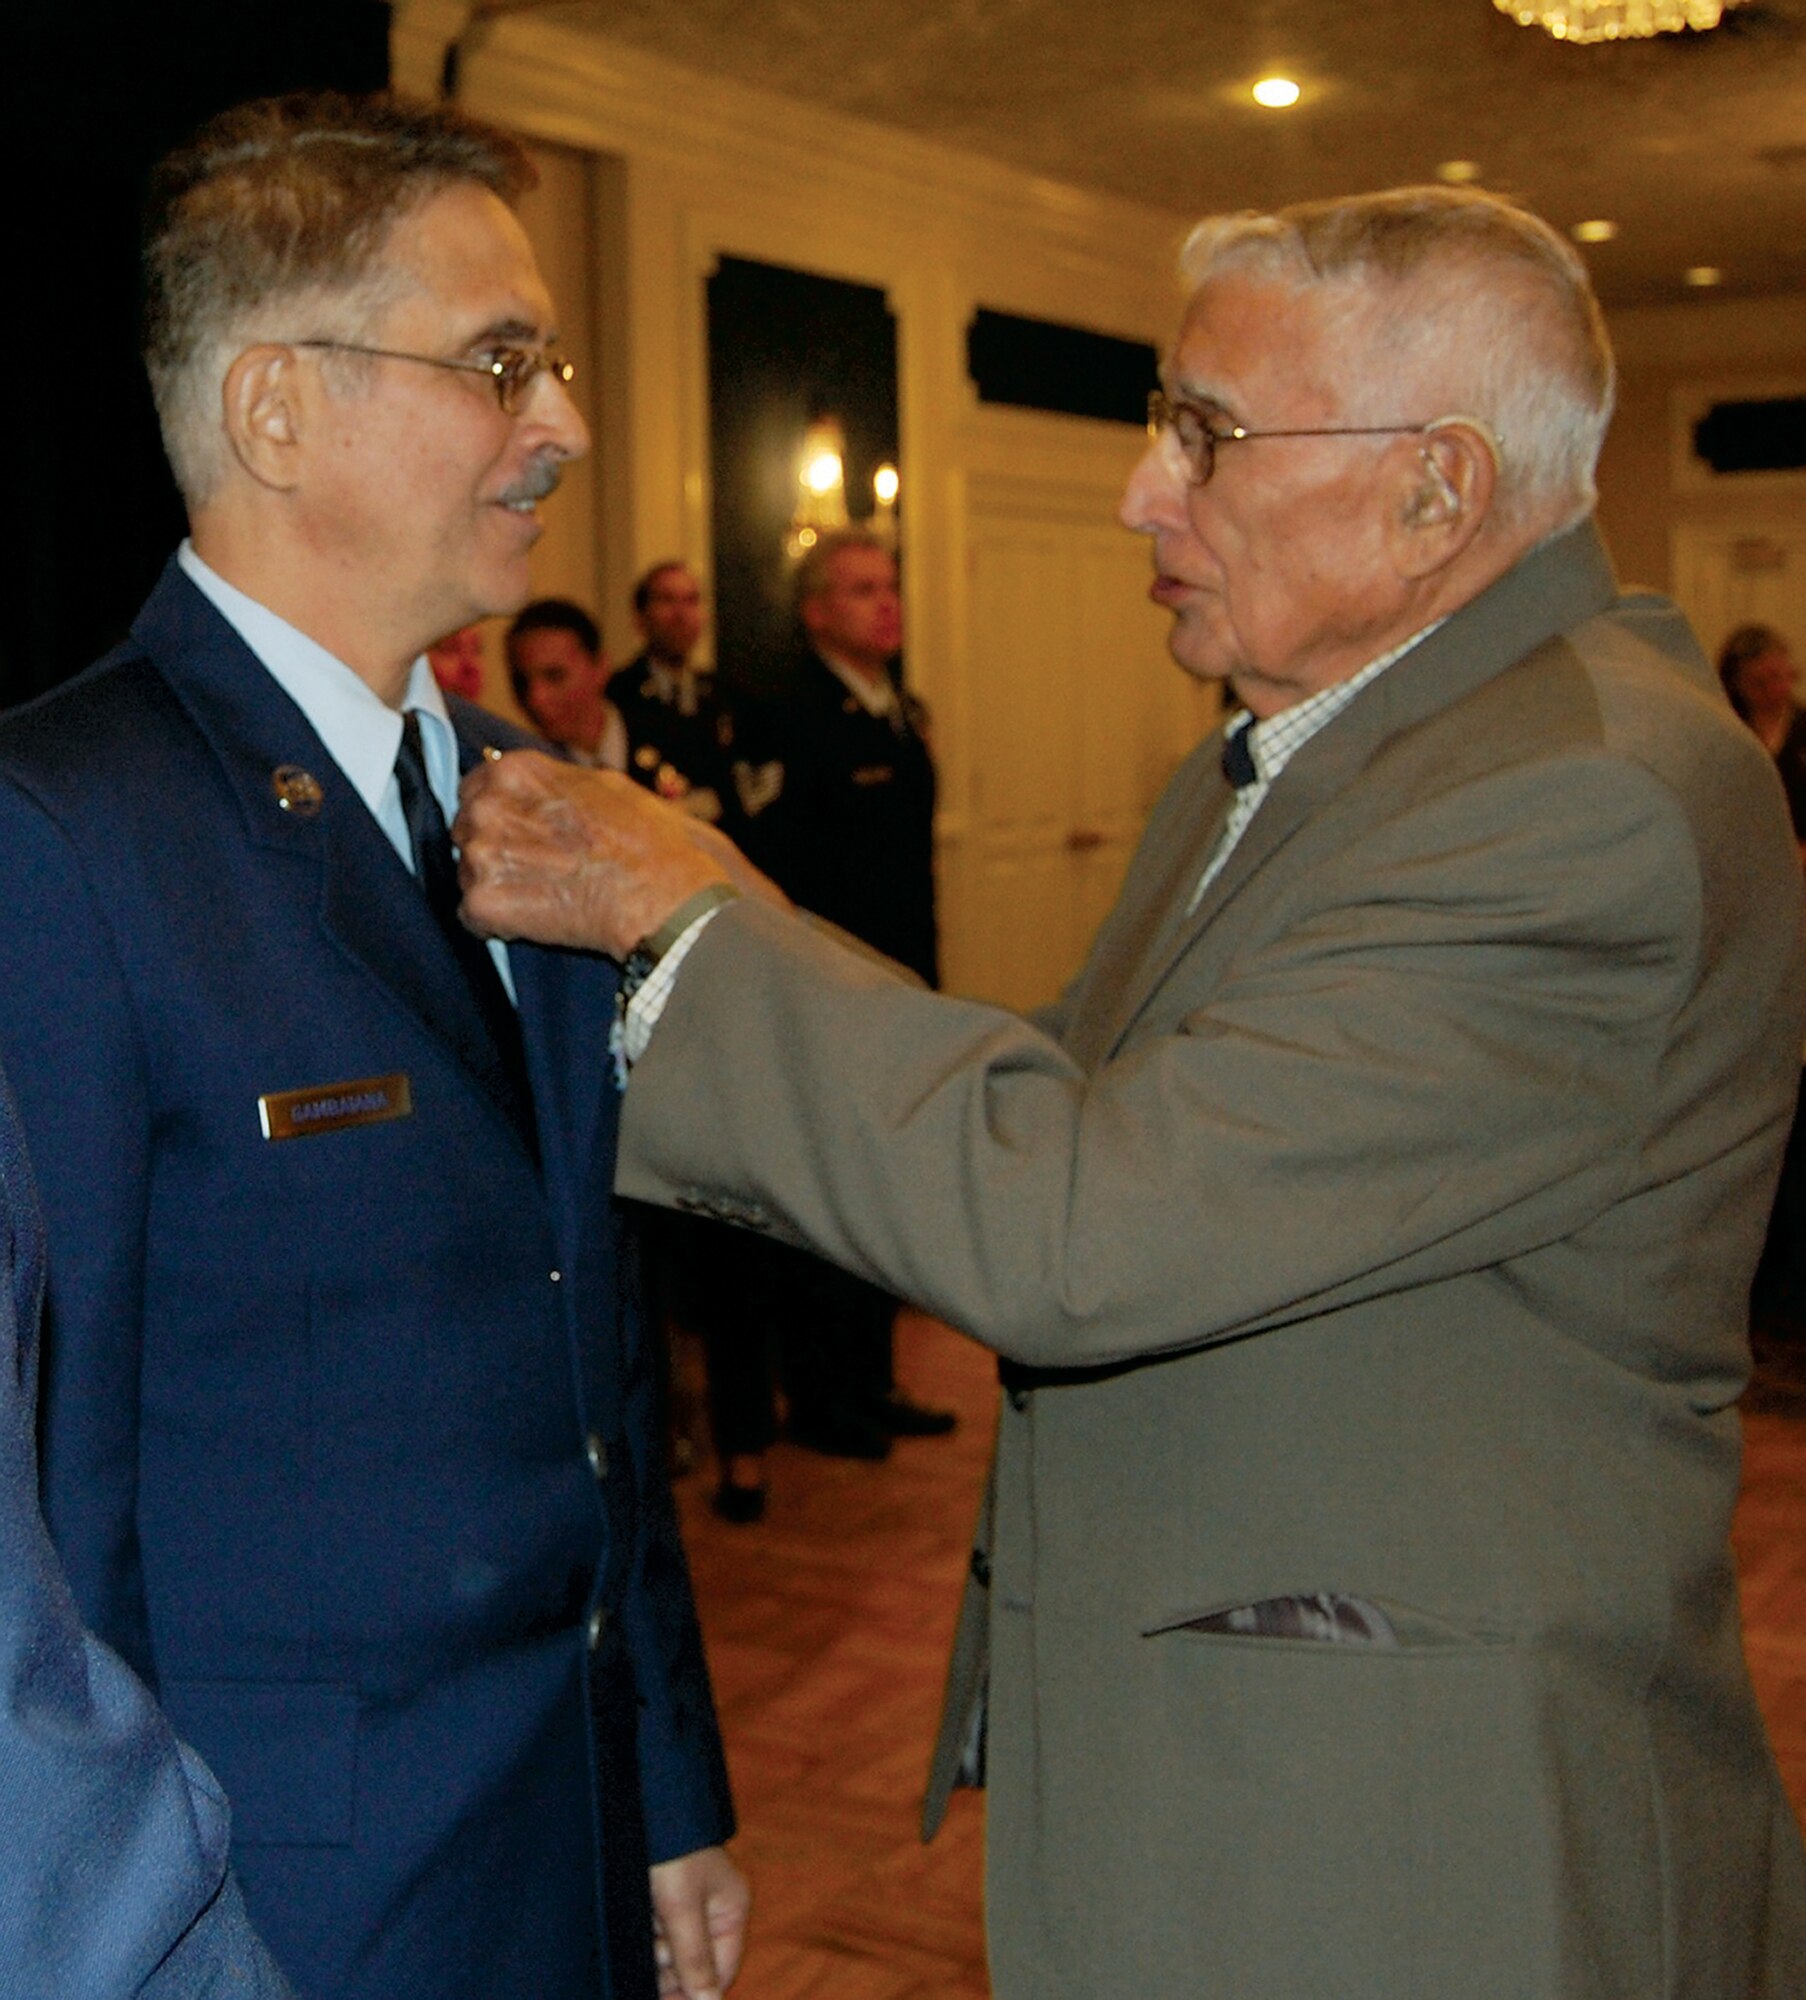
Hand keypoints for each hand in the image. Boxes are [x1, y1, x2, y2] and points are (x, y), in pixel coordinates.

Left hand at [455, 751, 781, 956]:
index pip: (474, 788)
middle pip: (465, 831)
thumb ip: (556, 784)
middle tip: (536, 871)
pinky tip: (535, 922)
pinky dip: (498, 925)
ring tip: (544, 898)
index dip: (499, 814)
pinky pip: (473, 918)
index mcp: (515, 771)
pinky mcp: (483, 903)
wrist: (662, 896)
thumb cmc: (647, 841)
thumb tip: (541, 789)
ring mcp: (481, 855)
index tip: (518, 834)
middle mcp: (488, 806)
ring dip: (496, 888)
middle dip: (493, 850)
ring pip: (468, 874)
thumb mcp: (605, 784)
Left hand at [649, 1844, 749, 1997]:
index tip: (660, 1997)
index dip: (693, 1993)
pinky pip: (652, 1935)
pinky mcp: (661, 1899)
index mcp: (731, 1910)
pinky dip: (641, 1932)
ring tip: (644, 1915)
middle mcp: (712, 1910)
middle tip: (652, 1942)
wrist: (638, 1801)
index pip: (720, 1974)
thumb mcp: (681, 1907)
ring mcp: (685, 1905)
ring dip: (650, 1948)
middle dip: (667, 1965)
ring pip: (667, 1953)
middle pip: (690, 1967)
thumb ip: (695, 1959)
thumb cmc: (668, 1847)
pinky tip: (637, 1914)